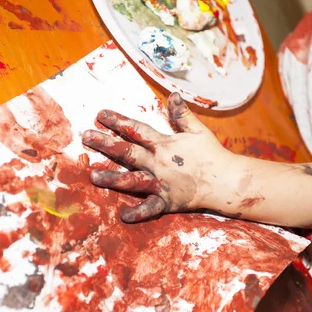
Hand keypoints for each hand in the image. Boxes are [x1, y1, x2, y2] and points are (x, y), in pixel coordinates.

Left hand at [81, 93, 232, 222]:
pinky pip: (150, 208)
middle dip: (105, 144)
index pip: (136, 130)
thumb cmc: (212, 154)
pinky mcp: (167, 201)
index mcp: (164, 144)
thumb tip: (172, 95)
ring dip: (112, 178)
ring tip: (92, 175)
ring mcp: (161, 183)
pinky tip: (122, 216)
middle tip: (86, 137)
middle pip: (127, 152)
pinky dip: (138, 212)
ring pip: (132, 180)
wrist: (226, 180)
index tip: (99, 115)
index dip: (118, 121)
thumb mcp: (197, 130)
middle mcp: (158, 163)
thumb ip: (182, 114)